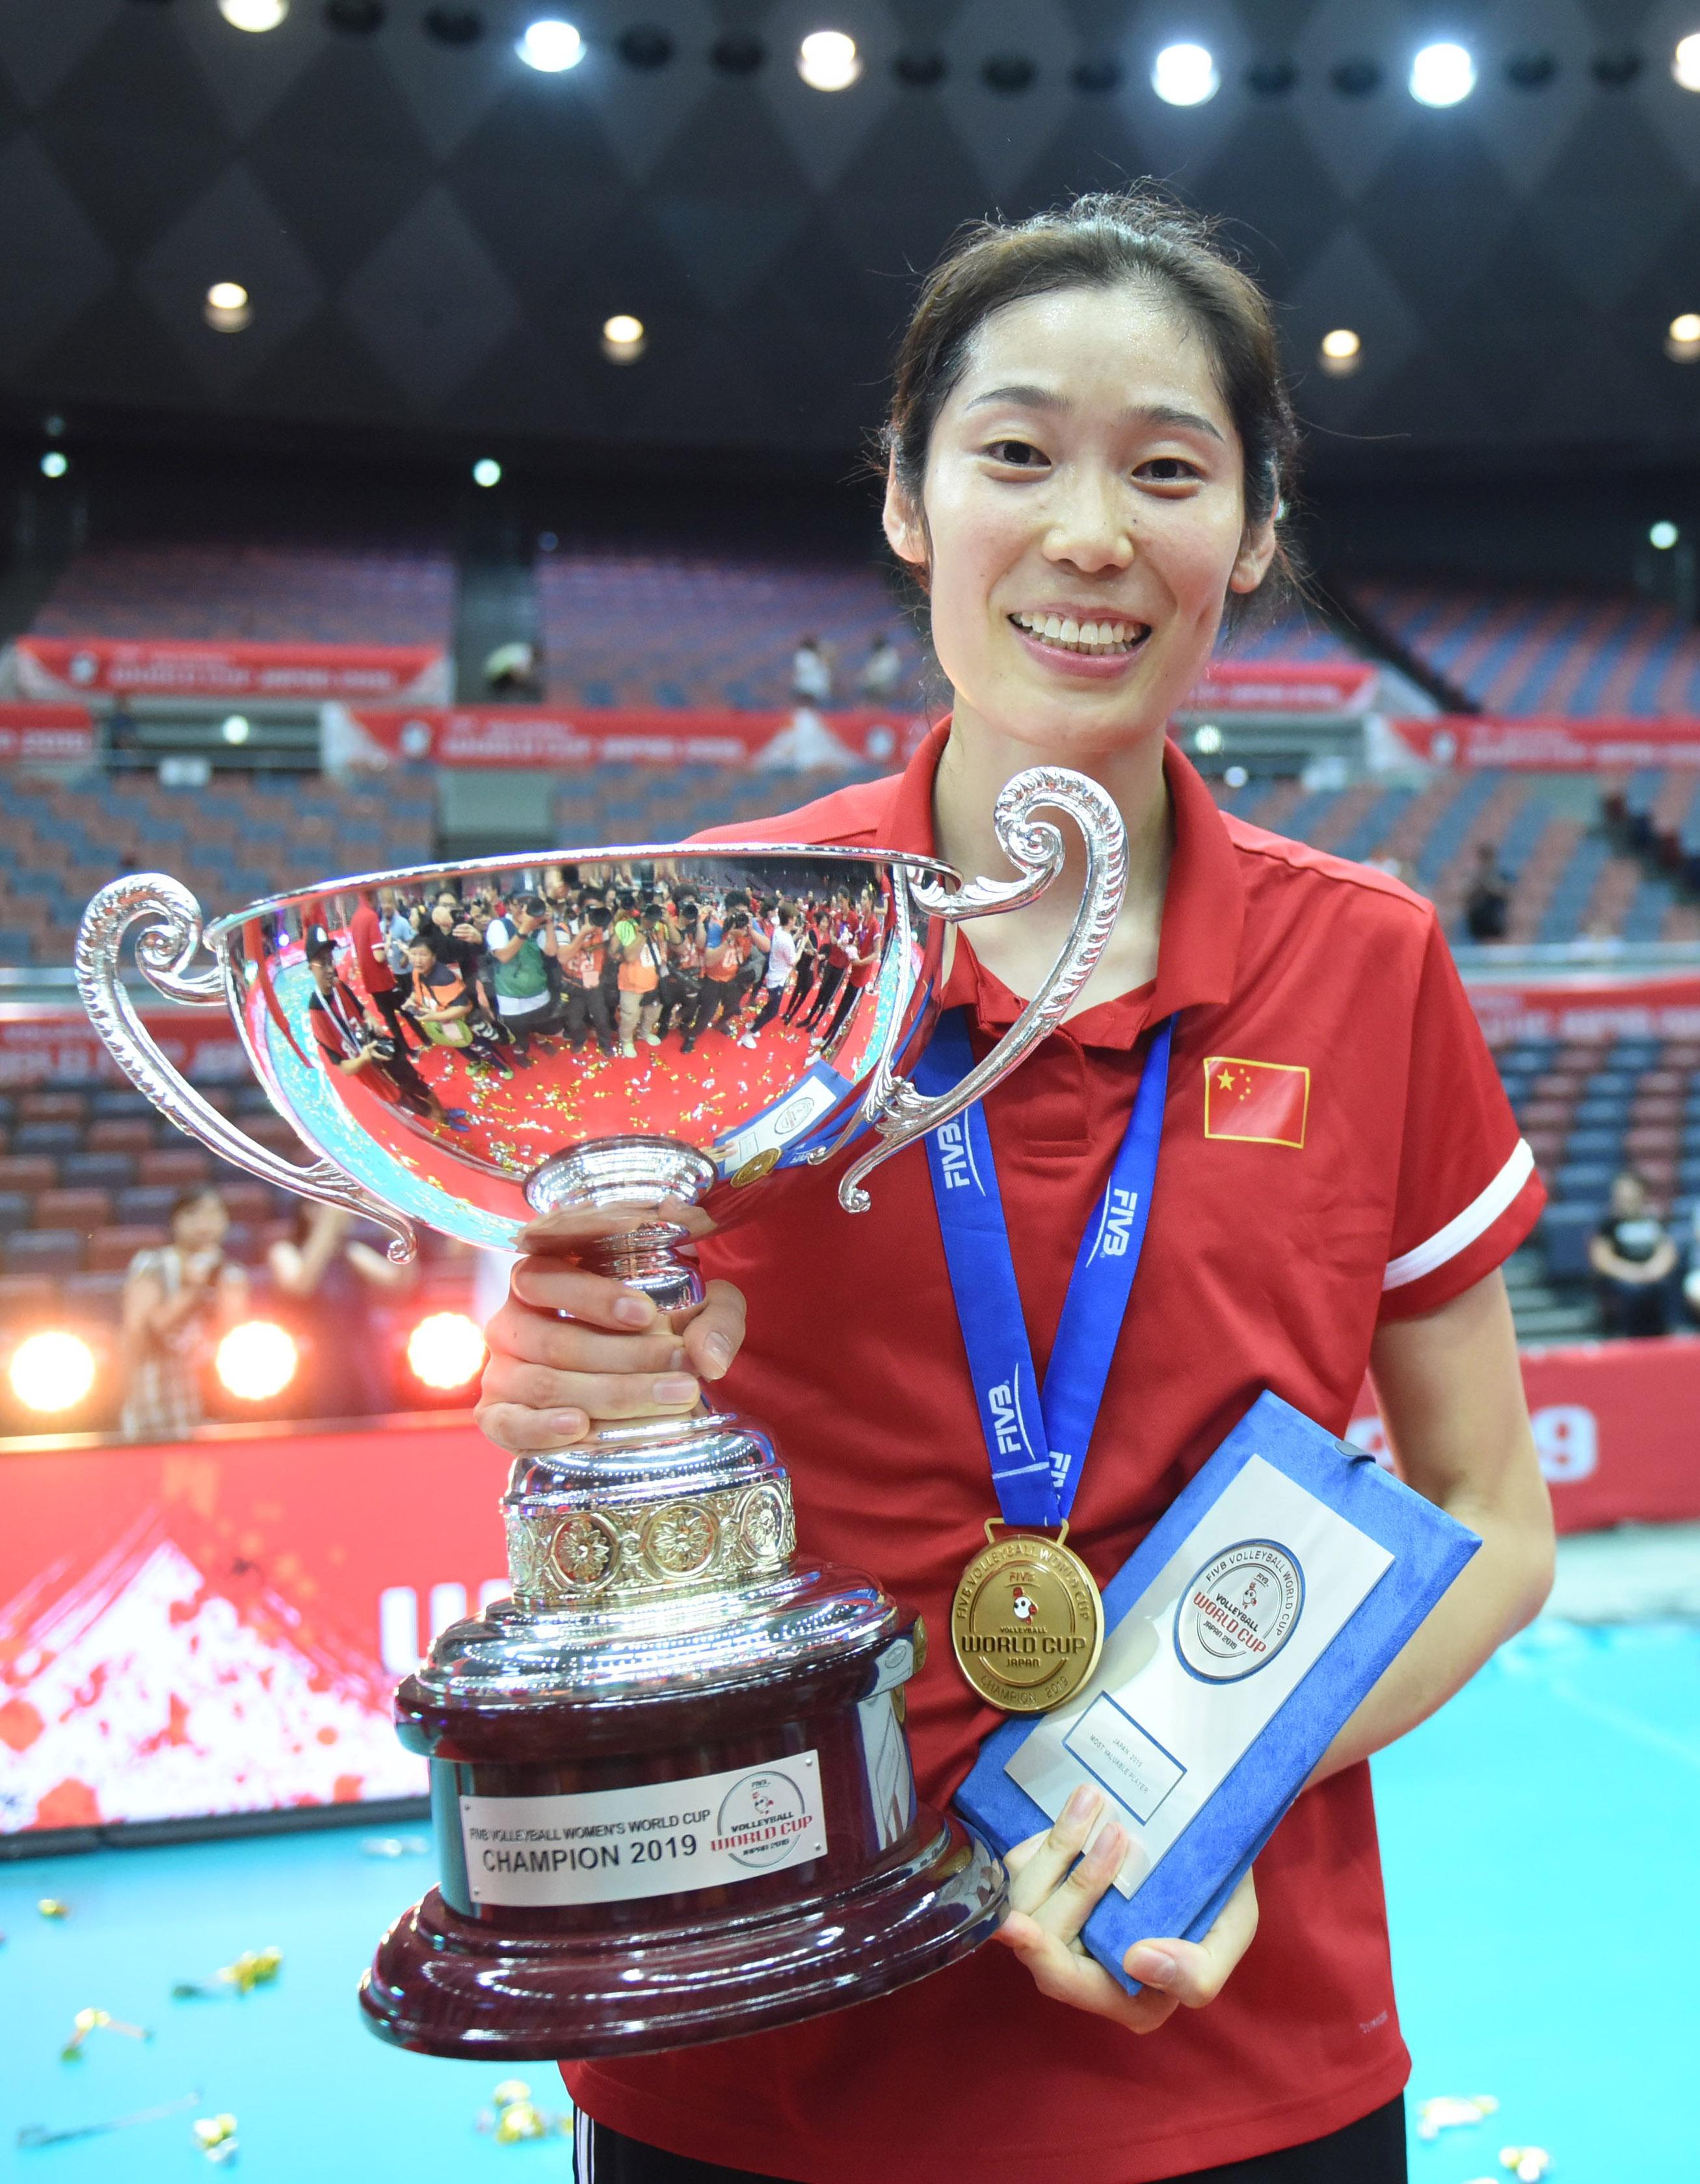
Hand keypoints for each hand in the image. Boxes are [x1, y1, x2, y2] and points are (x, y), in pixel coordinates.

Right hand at [476, 1202, 747, 1451]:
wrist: (632, 1383)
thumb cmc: (657, 1330)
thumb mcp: (696, 1310)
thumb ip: (714, 1318)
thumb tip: (711, 1357)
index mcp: (545, 1276)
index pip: (552, 1278)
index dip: (595, 1297)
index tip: (648, 1314)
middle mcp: (513, 1320)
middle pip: (559, 1342)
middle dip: (627, 1359)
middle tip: (684, 1371)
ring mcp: (500, 1369)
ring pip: (545, 1383)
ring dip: (610, 1395)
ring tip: (670, 1400)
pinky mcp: (496, 1416)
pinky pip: (507, 1424)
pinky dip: (541, 1428)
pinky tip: (578, 1426)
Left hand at [994, 1785, 1257, 2033]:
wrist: (1209, 1846)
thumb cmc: (1221, 1899)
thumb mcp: (1231, 1936)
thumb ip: (1198, 1972)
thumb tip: (1137, 1962)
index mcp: (1126, 1996)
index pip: (1069, 1983)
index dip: (1041, 1957)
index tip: (1017, 1926)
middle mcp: (1083, 1966)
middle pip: (1044, 1935)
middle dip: (1077, 1883)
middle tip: (1117, 1832)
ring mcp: (1061, 1923)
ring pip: (1029, 1895)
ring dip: (1062, 1847)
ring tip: (1096, 1801)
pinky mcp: (1046, 1884)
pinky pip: (1024, 1866)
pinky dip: (1049, 1837)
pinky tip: (1082, 1809)